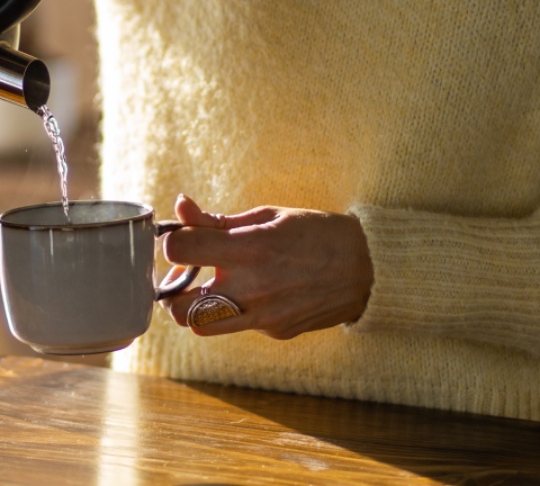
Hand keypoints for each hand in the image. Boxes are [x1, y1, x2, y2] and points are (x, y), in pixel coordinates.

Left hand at [160, 195, 373, 339]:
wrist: (369, 268)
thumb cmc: (316, 233)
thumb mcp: (267, 215)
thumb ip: (217, 220)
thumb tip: (181, 208)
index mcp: (249, 249)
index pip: (179, 251)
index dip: (171, 242)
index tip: (180, 238)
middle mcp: (252, 288)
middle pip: (177, 307)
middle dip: (170, 289)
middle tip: (183, 274)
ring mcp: (263, 316)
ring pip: (200, 326)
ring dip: (195, 308)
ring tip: (209, 287)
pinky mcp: (275, 331)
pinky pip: (238, 324)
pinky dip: (236, 309)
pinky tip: (257, 291)